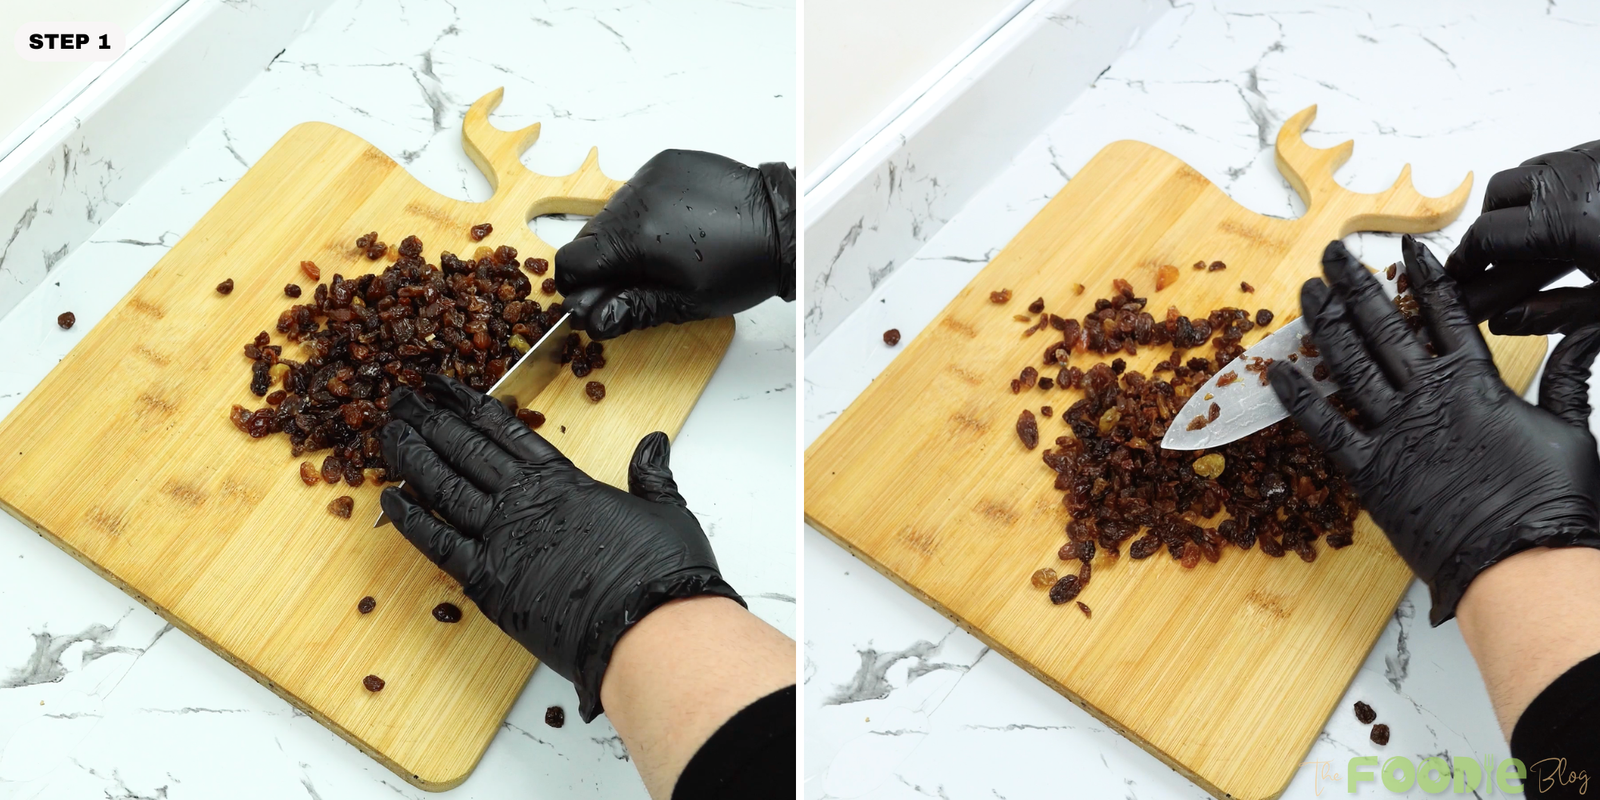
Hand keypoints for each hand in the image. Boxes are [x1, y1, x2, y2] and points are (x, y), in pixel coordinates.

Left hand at [378, 375, 742, 719]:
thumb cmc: (662, 574)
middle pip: (466, 450)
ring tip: (387, 433)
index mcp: (564, 482)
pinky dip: (411, 520)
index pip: (508, 432)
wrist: (648, 627)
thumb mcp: (665, 510)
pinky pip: (438, 544)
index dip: (472, 406)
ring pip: (444, 487)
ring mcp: (502, 540)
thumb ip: (650, 475)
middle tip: (401, 397)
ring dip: (413, 458)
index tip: (446, 387)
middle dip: (430, 420)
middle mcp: (525, 503)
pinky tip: (389, 498)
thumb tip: (654, 444)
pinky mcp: (488, 582)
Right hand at [554, 149, 794, 339]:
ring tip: (665, 251)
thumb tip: (590, 319)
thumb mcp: (684, 303)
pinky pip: (637, 191)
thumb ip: (630, 309)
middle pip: (589, 236)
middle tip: (639, 279)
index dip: (578, 285)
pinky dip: (645, 211)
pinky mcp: (665, 164)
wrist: (781, 225)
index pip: (572, 260)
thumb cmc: (742, 267)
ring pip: (612, 213)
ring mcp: (649, 176)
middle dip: (604, 261)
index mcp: (634, 238)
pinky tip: (676, 226)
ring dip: (625, 236)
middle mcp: (635, 199)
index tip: (596, 296)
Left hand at [1269, 236, 1599, 624]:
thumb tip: (1589, 327)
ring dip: (1326, 326)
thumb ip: (1569, 375)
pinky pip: (1325, 428)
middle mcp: (1429, 398)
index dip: (1424, 278)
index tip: (1405, 248)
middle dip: (1357, 287)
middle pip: (1385, 329)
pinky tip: (1279, 371)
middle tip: (1333, 254)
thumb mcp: (1572, 428)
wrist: (1523, 565)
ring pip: (1351, 366)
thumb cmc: (1553, 504)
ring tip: (1308, 293)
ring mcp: (1395, 433)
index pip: (1445, 315)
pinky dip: (1301, 399)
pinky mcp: (1370, 472)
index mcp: (1477, 383)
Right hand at [1446, 140, 1599, 334]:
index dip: (1467, 260)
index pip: (1485, 237)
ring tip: (1541, 235)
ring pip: (1526, 173)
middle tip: (1504, 258)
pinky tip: (1572, 213)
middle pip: (1496, 197)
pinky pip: (1559, 162)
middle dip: (1492, 228)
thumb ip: (1556, 313)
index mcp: (1563, 222)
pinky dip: (1551, 186)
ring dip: (1520, 202)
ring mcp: (1586, 159)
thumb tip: (1504, 321)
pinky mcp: (1599, 150)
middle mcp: (1567, 182)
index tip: (1462, 276)